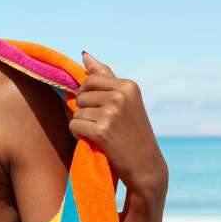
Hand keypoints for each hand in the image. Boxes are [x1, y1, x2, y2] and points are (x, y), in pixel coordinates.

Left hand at [68, 50, 167, 201]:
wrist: (146, 166)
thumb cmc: (132, 133)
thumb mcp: (125, 101)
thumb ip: (105, 77)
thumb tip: (85, 54)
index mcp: (128, 85)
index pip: (90, 80)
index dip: (90, 96)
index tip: (103, 110)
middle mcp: (121, 96)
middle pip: (81, 95)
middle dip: (85, 110)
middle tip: (104, 124)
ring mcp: (112, 113)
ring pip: (76, 112)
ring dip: (83, 125)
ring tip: (103, 134)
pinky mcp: (102, 131)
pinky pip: (74, 126)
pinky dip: (80, 136)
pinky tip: (96, 141)